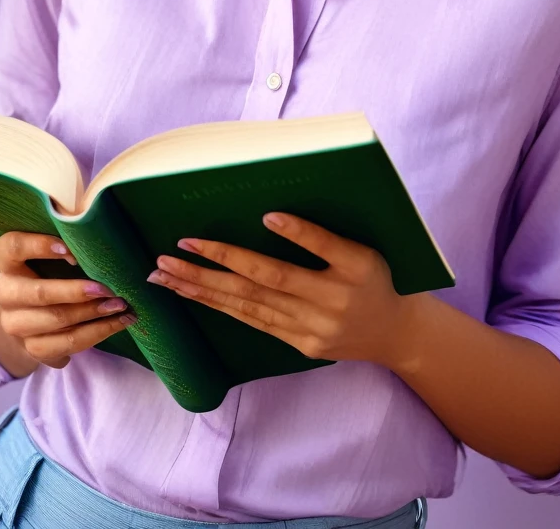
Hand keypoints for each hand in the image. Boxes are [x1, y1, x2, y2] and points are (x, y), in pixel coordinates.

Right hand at [0, 232, 135, 368]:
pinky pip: (66, 343)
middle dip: (78, 292)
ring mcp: (15, 324)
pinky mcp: (32, 347)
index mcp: (7, 262)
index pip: (13, 247)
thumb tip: (102, 238)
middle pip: (40, 293)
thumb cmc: (49, 270)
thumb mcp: (50, 255)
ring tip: (121, 306)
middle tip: (109, 288)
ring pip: (56, 320)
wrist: (30, 313)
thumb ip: (67, 246)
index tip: (71, 250)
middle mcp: (6, 294)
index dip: (39, 246)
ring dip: (93, 314)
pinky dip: (96, 333)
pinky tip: (117, 323)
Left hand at [146, 213, 418, 366]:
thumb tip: (273, 215)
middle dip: (218, 264)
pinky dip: (219, 305)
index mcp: (355, 270)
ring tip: (165, 274)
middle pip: (267, 282)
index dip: (297, 233)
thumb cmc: (375, 277)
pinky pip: (252, 321)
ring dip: (203, 288)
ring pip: (249, 305)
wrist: (394, 334)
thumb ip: (324, 235)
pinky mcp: (299, 345)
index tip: (267, 215)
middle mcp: (331, 303)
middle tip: (177, 248)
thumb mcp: (365, 250)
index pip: (322, 248)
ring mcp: (311, 329)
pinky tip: (192, 293)